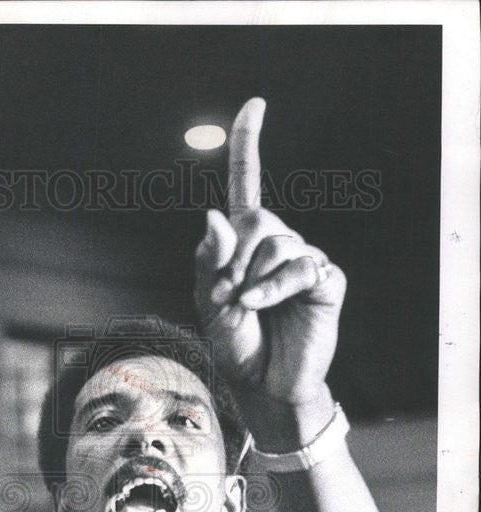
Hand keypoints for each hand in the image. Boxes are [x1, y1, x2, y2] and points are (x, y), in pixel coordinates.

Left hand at [194, 98, 346, 411]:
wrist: (263, 383)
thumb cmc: (236, 343)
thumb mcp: (209, 301)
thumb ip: (210, 259)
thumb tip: (214, 213)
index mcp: (246, 241)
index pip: (247, 183)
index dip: (248, 144)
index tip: (256, 104)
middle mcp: (278, 242)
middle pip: (256, 219)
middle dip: (233, 259)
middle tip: (227, 295)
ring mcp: (305, 259)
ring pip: (276, 244)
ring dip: (252, 279)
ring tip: (246, 308)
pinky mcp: (326, 280)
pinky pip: (300, 268)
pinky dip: (274, 288)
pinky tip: (259, 306)